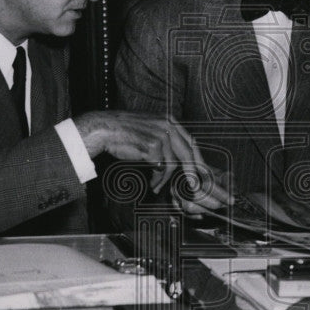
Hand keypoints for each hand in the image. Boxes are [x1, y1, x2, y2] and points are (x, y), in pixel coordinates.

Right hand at [73, 111, 231, 210]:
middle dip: (196, 173)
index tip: (205, 175)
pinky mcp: (152, 145)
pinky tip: (151, 184)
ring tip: (158, 187)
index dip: (199, 160)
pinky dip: (158, 179)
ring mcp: (161, 134)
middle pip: (189, 153)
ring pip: (175, 163)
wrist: (104, 129)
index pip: (191, 143)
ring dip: (167, 180)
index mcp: (170, 121)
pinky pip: (162, 168)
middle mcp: (168, 125)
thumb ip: (166, 142)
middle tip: (198, 189)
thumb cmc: (125, 134)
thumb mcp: (150, 132)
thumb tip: (180, 162)